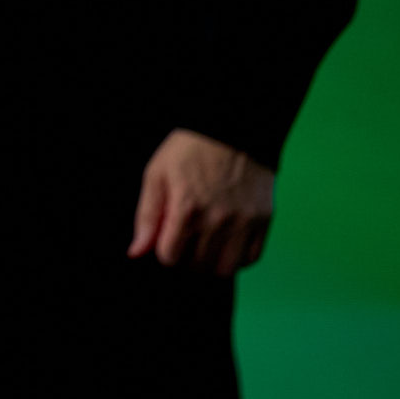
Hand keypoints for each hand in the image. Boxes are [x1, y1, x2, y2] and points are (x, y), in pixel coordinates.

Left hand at [129, 128, 274, 276]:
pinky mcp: (263, 221)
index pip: (169, 256)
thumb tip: (136, 252)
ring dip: (211, 264)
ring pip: (225, 269)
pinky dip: (237, 258)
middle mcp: (217, 220)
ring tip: (205, 246)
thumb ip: (147, 216)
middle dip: (186, 259)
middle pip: (197, 266)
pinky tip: (226, 242)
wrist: (232, 129)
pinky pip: (251, 258)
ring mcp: (243, 223)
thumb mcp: (157, 174)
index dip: (163, 250)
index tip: (166, 239)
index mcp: (186, 208)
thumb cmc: (190, 150)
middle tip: (184, 242)